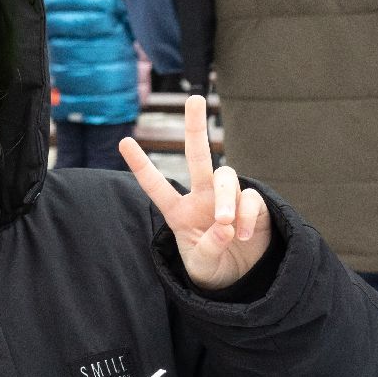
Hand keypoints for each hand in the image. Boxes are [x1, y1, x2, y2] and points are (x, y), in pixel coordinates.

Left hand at [120, 95, 270, 290]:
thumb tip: (225, 227)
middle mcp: (203, 198)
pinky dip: (246, 215)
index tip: (124, 141)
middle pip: (199, 156)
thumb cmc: (212, 268)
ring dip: (226, 198)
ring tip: (226, 223)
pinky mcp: (254, 205)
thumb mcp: (201, 265)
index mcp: (179, 212)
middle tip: (193, 99)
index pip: (156, 186)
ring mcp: (228, 198)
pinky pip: (250, 198)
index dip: (141, 165)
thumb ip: (209, 248)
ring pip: (227, 177)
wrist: (241, 278)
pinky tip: (242, 235)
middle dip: (195, 127)